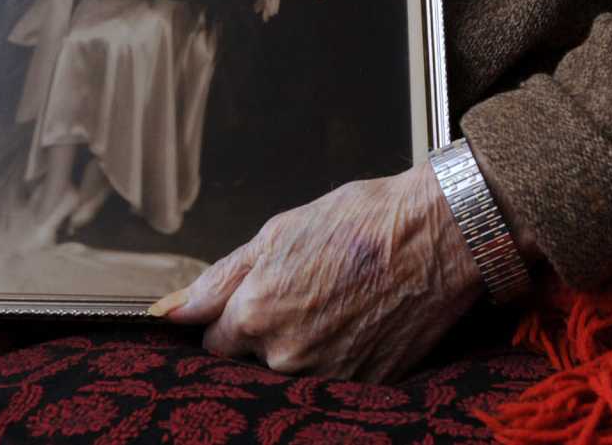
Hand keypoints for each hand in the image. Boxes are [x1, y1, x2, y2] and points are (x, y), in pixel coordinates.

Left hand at [151, 166, 481, 380]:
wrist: (439, 237)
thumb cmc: (362, 224)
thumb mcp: (278, 233)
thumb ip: (220, 279)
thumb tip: (172, 310)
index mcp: (255, 316)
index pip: (213, 343)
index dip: (228, 321)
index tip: (249, 305)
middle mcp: (287, 357)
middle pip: (251, 363)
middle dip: (262, 338)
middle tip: (300, 301)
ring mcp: (329, 378)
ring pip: (291, 375)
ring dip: (301, 350)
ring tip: (332, 308)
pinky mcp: (368, 389)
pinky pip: (333, 384)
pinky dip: (337, 359)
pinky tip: (354, 324)